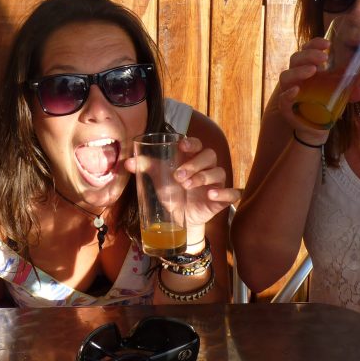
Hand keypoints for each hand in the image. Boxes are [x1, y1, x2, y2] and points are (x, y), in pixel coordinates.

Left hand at [123, 135, 239, 232]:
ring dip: (203, 177)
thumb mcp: (158, 178)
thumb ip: (145, 167)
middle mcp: (207, 168)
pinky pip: (232, 193)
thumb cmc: (172, 191)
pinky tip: (211, 195)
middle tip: (178, 176)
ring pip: (218, 172)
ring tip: (187, 186)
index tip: (182, 145)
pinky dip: (224, 193)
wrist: (179, 218)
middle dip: (194, 164)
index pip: (198, 144)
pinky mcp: (222, 199)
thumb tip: (127, 162)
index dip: (192, 143)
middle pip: (209, 156)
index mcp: (192, 158)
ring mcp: (216, 183)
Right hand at [268, 37, 359, 143]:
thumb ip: (350, 92)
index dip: (314, 44)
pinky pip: (282, 98)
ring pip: (286, 76)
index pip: (306, 50)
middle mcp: (296, 77)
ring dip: (298, 71)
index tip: (327, 44)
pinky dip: (288, 93)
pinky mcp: (286, 107)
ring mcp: (289, 91)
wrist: (316, 128)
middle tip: (324, 57)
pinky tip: (297, 90)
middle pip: (295, 59)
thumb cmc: (325, 105)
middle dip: (309, 55)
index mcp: (307, 69)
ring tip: (312, 70)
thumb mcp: (340, 95)